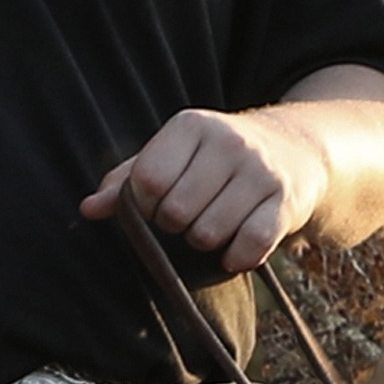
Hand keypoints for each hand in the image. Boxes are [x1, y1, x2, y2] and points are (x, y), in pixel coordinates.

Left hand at [83, 107, 329, 270]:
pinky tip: (235, 247)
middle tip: (190, 214)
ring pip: (207, 234)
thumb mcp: (172, 155)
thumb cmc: (215, 158)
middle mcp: (228, 142)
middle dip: (175, 225)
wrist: (295, 150)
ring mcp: (260, 172)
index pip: (147, 181)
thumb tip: (88, 209)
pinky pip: (248, 246)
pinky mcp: (286, 202)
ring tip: (215, 224)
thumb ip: (127, 179)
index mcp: (191, 125)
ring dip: (205, 241)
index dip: (143, 206)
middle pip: (175, 212)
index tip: (155, 205)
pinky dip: (236, 257)